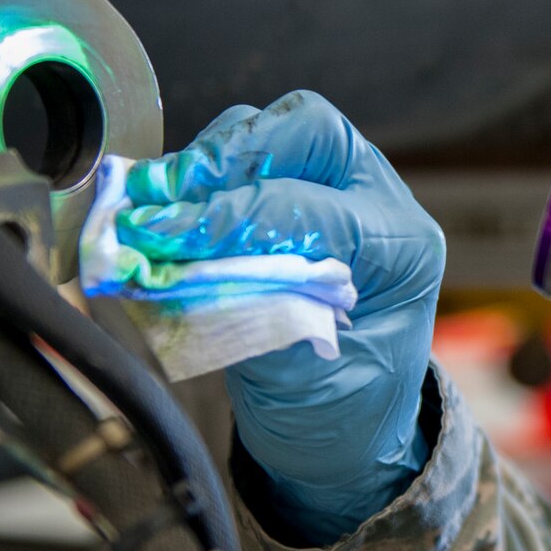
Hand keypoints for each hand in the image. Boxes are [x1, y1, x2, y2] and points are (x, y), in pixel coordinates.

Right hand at [119, 91, 445, 542]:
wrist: (347, 421)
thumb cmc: (340, 409)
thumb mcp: (308, 386)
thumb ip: (256, 326)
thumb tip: (184, 277)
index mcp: (402, 248)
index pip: (313, 208)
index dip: (230, 221)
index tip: (163, 239)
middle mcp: (380, 199)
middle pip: (307, 129)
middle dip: (228, 157)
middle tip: (159, 200)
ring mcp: (341, 183)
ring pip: (272, 128)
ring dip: (206, 161)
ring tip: (149, 203)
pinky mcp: (298, 184)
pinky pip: (247, 151)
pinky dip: (198, 174)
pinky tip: (159, 207)